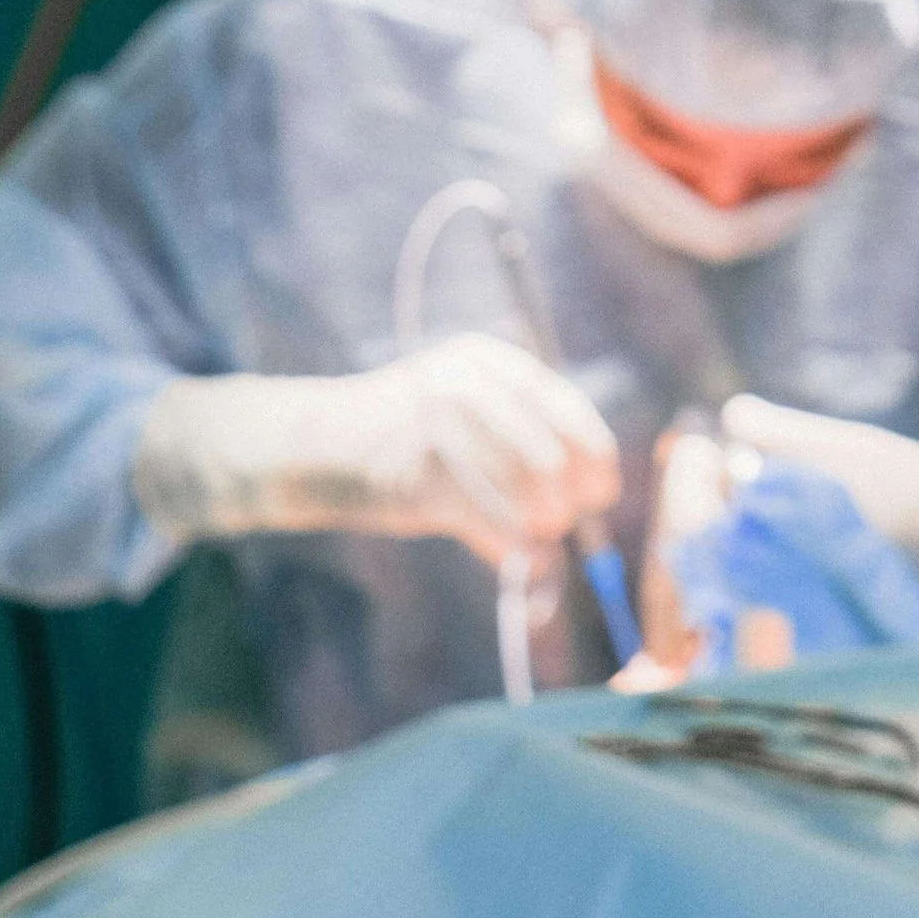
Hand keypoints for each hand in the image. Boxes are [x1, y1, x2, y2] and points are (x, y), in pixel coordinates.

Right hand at [133, 335, 621, 567]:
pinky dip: (508, 546)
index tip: (603, 491)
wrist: (315, 443)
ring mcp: (441, 430)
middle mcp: (469, 385)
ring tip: (537, 538)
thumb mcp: (462, 413)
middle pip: (553, 455)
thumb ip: (518, 443)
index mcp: (487, 360)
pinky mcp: (418, 478)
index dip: (595, 454)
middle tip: (565, 523)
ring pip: (525, 493)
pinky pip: (487, 522)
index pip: (567, 408)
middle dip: (570, 499)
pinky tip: (512, 556)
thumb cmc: (402, 436)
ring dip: (539, 528)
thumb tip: (582, 499)